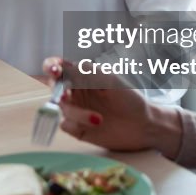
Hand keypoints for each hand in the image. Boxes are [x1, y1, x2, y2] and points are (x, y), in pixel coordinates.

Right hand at [43, 57, 183, 157]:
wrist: (144, 126)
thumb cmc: (130, 99)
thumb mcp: (111, 81)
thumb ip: (89, 72)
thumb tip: (68, 65)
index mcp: (82, 77)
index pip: (59, 68)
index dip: (51, 66)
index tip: (54, 69)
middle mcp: (75, 93)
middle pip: (55, 88)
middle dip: (58, 91)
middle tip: (66, 96)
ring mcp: (75, 111)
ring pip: (63, 109)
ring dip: (78, 113)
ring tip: (99, 119)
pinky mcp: (78, 129)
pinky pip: (66, 125)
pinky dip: (75, 125)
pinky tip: (93, 126)